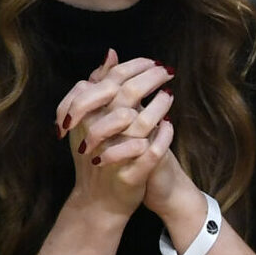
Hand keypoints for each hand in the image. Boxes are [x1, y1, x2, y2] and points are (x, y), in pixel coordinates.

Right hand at [56, 51, 175, 218]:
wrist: (99, 202)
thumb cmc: (98, 155)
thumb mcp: (93, 120)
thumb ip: (101, 85)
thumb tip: (111, 53)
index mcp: (85, 117)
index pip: (109, 82)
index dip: (133, 68)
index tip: (153, 61)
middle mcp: (94, 133)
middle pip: (123, 96)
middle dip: (148, 79)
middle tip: (168, 71)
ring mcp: (110, 154)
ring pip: (135, 122)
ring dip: (156, 106)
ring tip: (170, 96)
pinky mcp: (128, 174)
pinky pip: (148, 151)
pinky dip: (162, 137)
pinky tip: (170, 126)